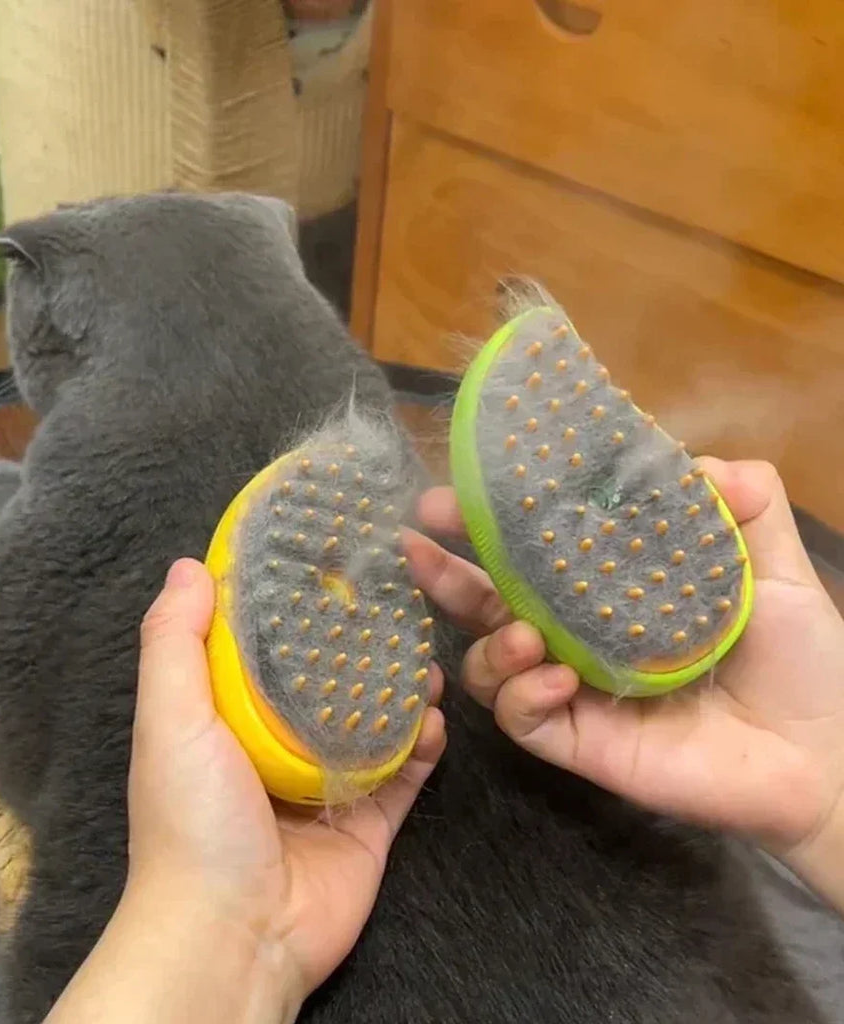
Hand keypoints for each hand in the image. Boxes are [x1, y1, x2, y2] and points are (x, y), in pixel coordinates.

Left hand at [48, 558, 444, 1023]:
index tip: (327, 561)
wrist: (235, 935)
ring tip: (427, 657)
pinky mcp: (368, 823)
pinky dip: (423, 746)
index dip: (291, 605)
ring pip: (373, 723)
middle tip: (397, 606)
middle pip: (326, 683)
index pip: (262, 647)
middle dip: (360, 647)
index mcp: (227, 718)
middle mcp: (277, 746)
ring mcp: (327, 785)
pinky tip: (436, 718)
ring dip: (401, 691)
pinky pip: (405, 775)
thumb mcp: (170, 719)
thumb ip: (175, 642)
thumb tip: (190, 565)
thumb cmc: (194, 819)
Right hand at [405, 459, 843, 907]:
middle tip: (418, 545)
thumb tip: (696, 462)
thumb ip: (744, 508)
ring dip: (489, 644)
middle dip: (446, 575)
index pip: (535, 552)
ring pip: (488, 665)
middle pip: (488, 604)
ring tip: (524, 635)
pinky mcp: (578, 741)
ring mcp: (572, 691)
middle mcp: (576, 636)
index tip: (456, 489)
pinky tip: (558, 680)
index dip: (492, 521)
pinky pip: (521, 719)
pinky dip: (523, 695)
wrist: (826, 756)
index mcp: (609, 591)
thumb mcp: (776, 569)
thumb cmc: (800, 660)